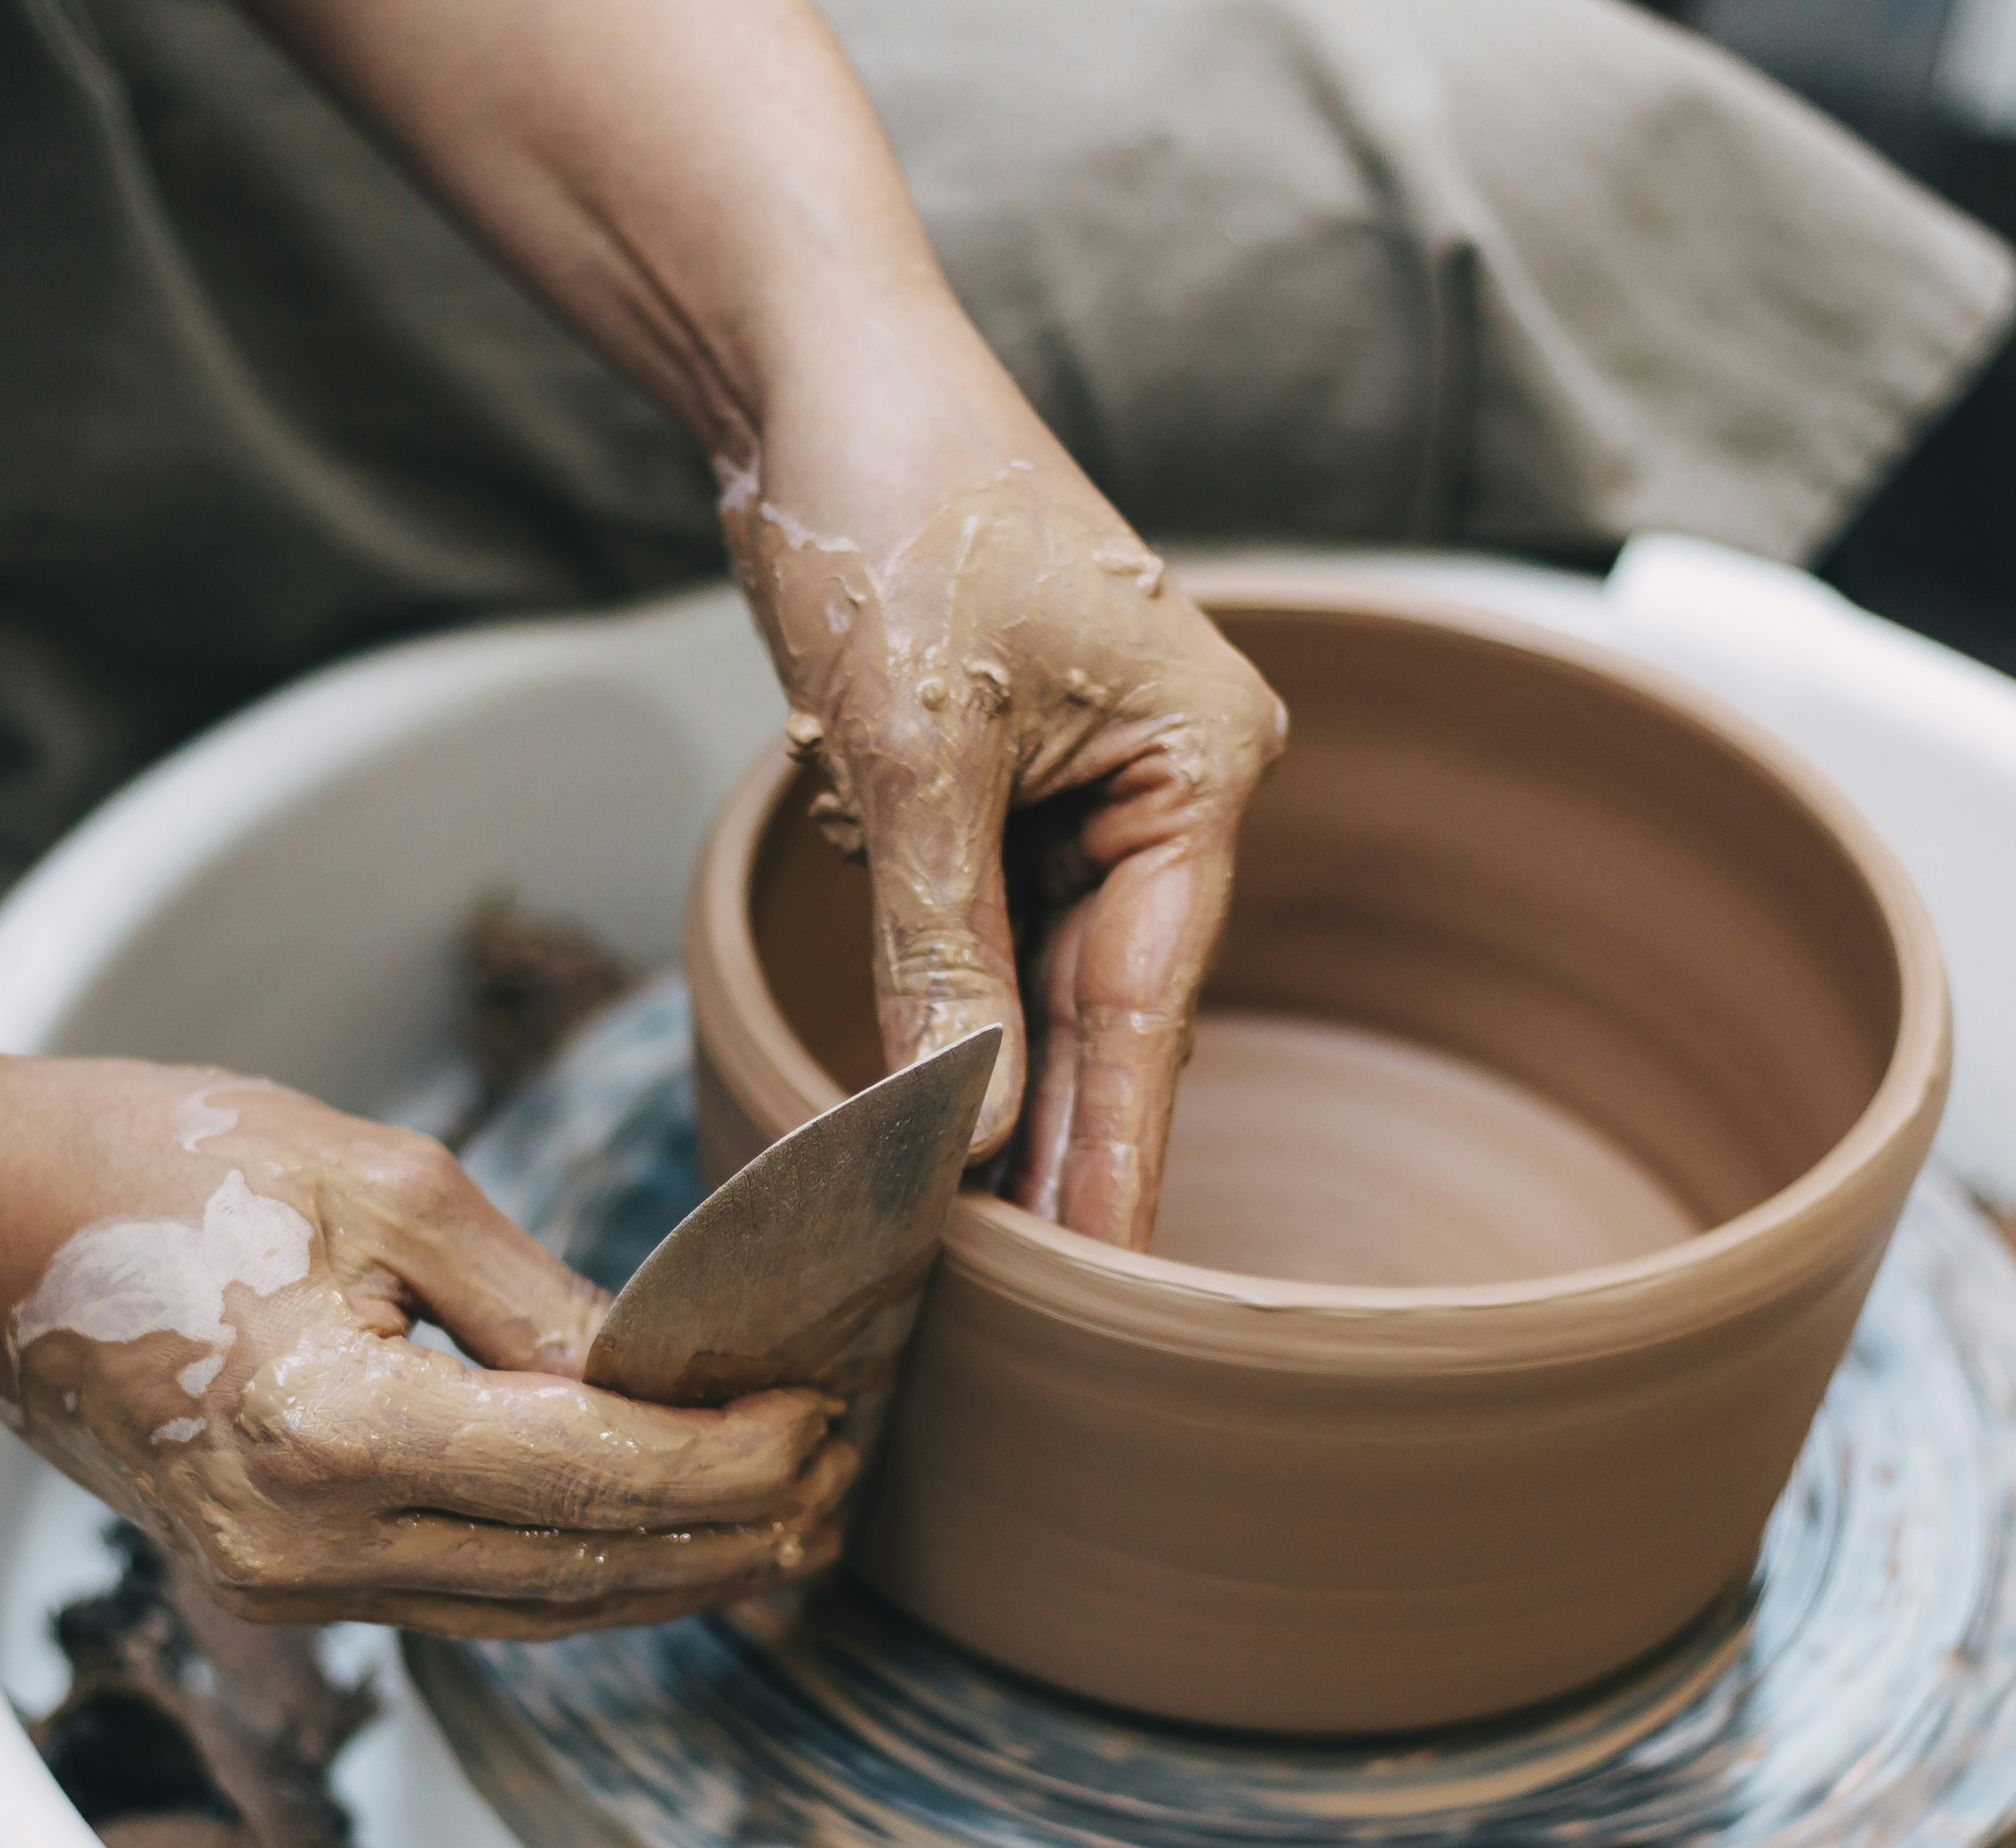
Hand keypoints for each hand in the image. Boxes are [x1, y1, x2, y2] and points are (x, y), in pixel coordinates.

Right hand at [0, 1056, 858, 1634]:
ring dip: (670, 1574)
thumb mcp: (378, 1177)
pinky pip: (464, 1595)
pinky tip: (659, 1536)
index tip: (831, 1416)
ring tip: (790, 1519)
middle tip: (847, 1477)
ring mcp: (280, 1584)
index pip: (597, 1477)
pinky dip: (574, 1572)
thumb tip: (670, 1373)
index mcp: (332, 1430)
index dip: (736, 1457)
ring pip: (533, 1609)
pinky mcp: (270, 1581)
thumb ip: (535, 1299)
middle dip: (734, 1532)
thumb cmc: (147, 1159)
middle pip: (584, 1572)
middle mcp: (305, 1546)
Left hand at [722, 326, 1284, 1249]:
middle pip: (1112, 1009)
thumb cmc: (890, 511)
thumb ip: (943, 952)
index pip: (1151, 1006)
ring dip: (1004, 1095)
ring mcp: (1093, 781)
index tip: (1102, 1286)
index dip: (1114, 1152)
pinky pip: (994, 927)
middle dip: (1062, 1145)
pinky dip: (962, 1012)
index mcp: (1202, 765)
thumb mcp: (913, 753)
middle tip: (1032, 1307)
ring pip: (1049, 981)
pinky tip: (940, 1118)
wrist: (813, 371)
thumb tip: (962, 1130)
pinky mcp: (1009, 777)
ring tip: (978, 1248)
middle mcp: (1172, 782)